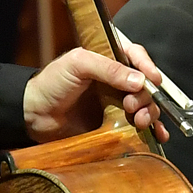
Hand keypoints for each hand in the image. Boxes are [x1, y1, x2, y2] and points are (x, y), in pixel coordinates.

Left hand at [23, 44, 167, 142]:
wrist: (34, 114)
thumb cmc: (51, 83)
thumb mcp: (78, 65)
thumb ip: (108, 68)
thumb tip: (139, 80)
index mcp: (108, 59)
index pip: (136, 57)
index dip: (147, 67)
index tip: (152, 79)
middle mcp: (116, 81)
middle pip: (145, 84)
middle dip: (146, 95)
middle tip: (132, 105)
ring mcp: (117, 103)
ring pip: (147, 105)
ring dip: (150, 113)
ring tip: (140, 121)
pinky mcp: (115, 124)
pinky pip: (140, 126)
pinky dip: (153, 130)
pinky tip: (158, 135)